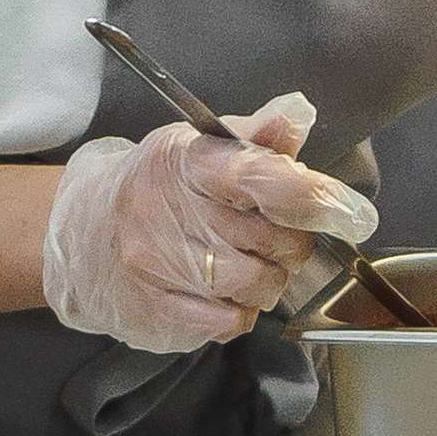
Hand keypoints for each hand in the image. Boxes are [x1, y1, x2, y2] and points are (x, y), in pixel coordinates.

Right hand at [40, 91, 376, 352]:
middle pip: (274, 238)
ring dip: (271, 279)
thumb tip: (298, 114)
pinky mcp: (157, 308)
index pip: (260, 175)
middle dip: (292, 240)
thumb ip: (258, 137)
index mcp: (187, 160)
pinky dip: (242, 310)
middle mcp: (168, 209)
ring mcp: (158, 262)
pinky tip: (226, 291)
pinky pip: (232, 321)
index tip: (351, 212)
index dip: (314, 196)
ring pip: (259, 284)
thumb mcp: (204, 148)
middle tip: (274, 234)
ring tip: (248, 261)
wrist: (85, 235)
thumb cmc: (162, 188)